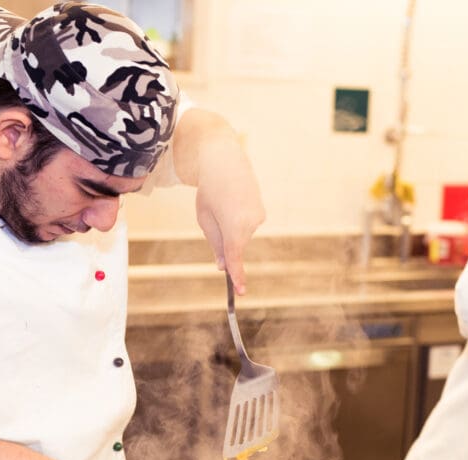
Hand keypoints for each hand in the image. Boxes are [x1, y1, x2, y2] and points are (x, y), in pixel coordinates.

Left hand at [173, 109, 265, 294]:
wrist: (225, 160)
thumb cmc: (209, 190)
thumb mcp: (205, 219)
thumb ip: (215, 244)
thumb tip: (223, 266)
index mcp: (233, 227)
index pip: (235, 258)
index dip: (237, 276)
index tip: (241, 291)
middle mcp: (250, 224)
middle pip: (235, 246)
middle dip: (224, 240)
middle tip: (215, 214)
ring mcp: (259, 218)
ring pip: (241, 236)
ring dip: (230, 228)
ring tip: (224, 203)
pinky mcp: (262, 213)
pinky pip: (246, 227)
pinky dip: (238, 221)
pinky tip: (234, 202)